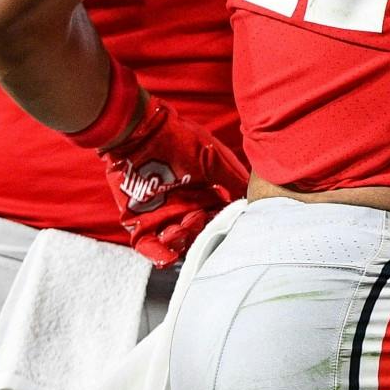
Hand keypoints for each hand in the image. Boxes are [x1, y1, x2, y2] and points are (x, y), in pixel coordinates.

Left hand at [99, 97, 248, 267]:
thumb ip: (232, 178)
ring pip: (178, 241)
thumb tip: (250, 198)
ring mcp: (162, 215)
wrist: (139, 133)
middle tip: (197, 220)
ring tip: (178, 232)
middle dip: (201, 232)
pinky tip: (167, 256)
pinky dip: (158, 254)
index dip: (224, 221)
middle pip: (200, 232)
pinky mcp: (139, 220)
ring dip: (181, 242)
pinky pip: (149, 245)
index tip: (228, 223)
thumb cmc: (179, 140)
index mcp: (205, 193)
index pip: (219, 215)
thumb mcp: (213, 157)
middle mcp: (186, 207)